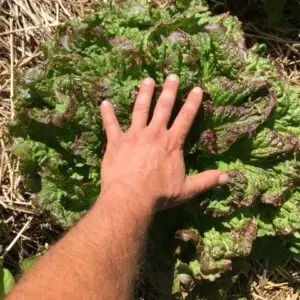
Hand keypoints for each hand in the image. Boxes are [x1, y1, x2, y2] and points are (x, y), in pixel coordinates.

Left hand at [100, 74, 227, 210]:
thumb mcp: (187, 189)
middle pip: (163, 107)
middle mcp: (154, 133)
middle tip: (172, 76)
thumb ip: (207, 181)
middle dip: (169, 91)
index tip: (197, 89)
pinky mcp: (116, 142)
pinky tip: (104, 103)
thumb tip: (228, 177)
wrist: (131, 197)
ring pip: (140, 109)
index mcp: (171, 143)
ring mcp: (134, 135)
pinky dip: (107, 114)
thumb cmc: (159, 194)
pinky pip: (110, 125)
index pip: (185, 118)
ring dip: (144, 94)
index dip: (192, 103)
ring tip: (147, 80)